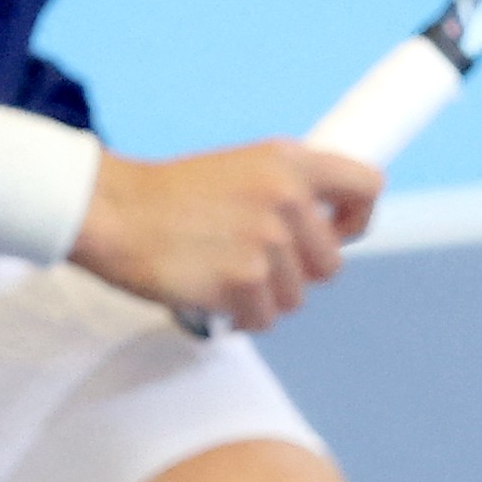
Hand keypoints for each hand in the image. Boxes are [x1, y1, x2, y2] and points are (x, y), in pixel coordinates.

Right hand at [72, 141, 383, 331]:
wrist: (115, 212)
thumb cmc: (171, 195)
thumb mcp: (242, 166)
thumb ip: (288, 187)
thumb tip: (330, 224)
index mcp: (290, 162)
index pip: (366, 186)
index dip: (357, 218)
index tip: (339, 232)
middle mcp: (286, 197)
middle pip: (331, 262)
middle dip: (299, 272)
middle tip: (258, 263)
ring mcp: (267, 241)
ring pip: (297, 296)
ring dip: (266, 297)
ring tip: (228, 274)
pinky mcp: (243, 282)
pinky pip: (265, 319)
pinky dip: (242, 317)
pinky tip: (216, 294)